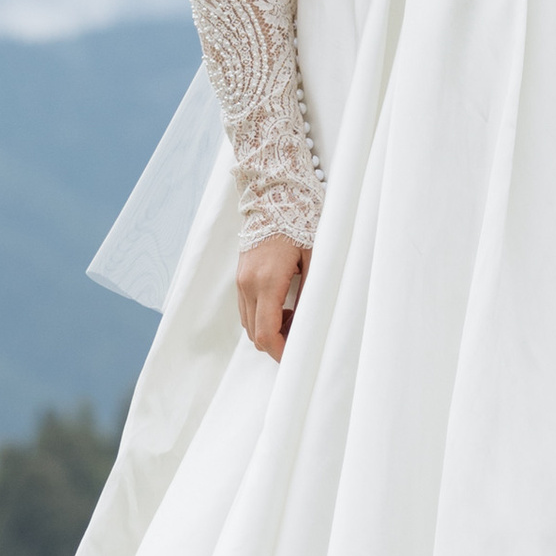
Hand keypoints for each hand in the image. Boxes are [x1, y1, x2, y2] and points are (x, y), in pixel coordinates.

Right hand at [236, 234, 310, 356]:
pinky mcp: (240, 277)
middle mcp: (249, 284)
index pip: (267, 333)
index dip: (280, 352)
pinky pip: (247, 309)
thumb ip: (312, 291)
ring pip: (248, 324)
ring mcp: (241, 281)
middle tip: (300, 337)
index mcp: (267, 282)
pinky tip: (283, 306)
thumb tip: (312, 321)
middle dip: (276, 344)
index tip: (295, 359)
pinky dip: (262, 317)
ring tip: (294, 318)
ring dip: (269, 331)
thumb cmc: (298, 222)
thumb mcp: (315, 257)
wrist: (272, 197)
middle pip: (255, 334)